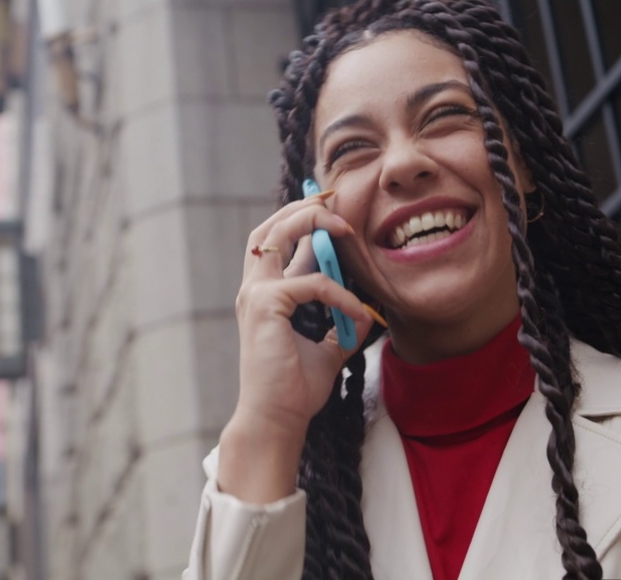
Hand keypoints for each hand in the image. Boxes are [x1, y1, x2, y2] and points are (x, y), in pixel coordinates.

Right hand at [219, 192, 375, 502]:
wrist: (277, 419)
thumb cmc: (295, 389)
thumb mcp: (327, 349)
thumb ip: (341, 324)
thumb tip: (366, 309)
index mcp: (264, 294)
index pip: (276, 242)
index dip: (302, 221)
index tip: (335, 214)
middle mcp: (254, 289)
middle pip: (269, 227)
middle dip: (303, 207)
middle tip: (335, 200)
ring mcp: (255, 295)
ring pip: (277, 235)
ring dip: (311, 222)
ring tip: (342, 226)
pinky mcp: (265, 306)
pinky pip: (312, 283)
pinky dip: (339, 292)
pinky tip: (356, 309)